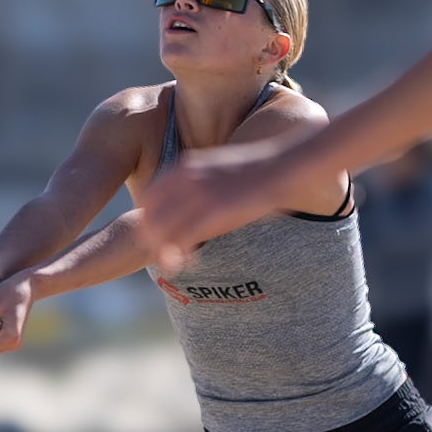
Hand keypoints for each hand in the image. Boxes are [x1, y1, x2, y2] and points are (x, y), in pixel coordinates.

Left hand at [140, 142, 295, 273]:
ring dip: (162, 251)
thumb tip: (194, 205)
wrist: (283, 166)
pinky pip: (181, 239)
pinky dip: (179, 255)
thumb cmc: (259, 171)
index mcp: (185, 166)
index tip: (156, 235)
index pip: (148, 196)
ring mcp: (197, 195)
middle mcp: (185, 179)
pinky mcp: (213, 212)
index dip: (148, 218)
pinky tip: (190, 262)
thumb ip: (200, 181)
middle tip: (162, 256)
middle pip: (149, 215)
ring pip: (160, 230)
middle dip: (151, 239)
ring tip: (172, 265)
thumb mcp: (219, 167)